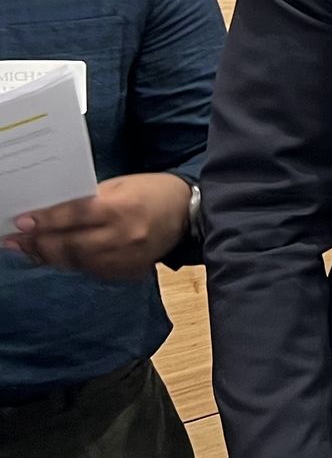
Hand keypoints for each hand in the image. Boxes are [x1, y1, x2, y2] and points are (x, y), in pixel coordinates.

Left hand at [4, 174, 191, 279]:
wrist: (188, 213)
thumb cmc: (151, 192)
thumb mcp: (119, 185)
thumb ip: (87, 200)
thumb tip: (50, 213)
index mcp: (122, 207)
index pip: (75, 216)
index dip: (46, 221)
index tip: (21, 223)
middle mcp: (124, 236)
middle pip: (71, 245)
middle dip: (39, 243)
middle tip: (15, 241)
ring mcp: (127, 258)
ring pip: (78, 262)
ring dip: (51, 256)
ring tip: (32, 249)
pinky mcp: (129, 272)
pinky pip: (93, 271)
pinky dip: (74, 263)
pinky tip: (60, 257)